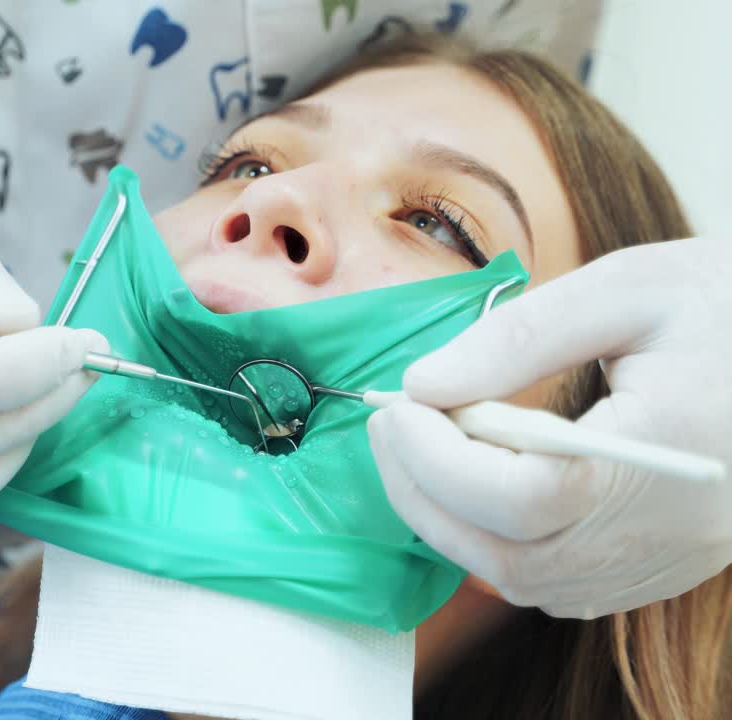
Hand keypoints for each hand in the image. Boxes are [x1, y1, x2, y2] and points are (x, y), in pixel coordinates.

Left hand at [367, 237, 731, 617]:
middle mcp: (669, 528)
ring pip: (526, 583)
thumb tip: (424, 384)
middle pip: (511, 556)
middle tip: (391, 427)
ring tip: (425, 448)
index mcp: (666, 453)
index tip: (398, 406)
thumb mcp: (628, 287)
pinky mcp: (663, 566)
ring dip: (453, 524)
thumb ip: (519, 337)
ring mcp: (669, 559)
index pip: (523, 496)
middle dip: (425, 494)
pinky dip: (498, 544)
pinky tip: (482, 484)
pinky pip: (556, 585)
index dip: (437, 460)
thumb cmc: (727, 304)